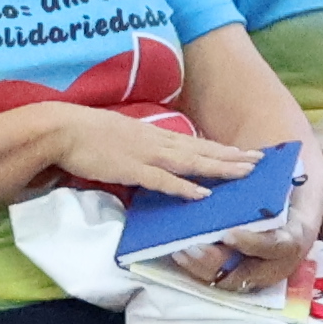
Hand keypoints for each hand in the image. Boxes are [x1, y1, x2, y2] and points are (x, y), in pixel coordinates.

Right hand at [51, 108, 253, 197]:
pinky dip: (184, 187)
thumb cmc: (84, 134)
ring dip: (219, 168)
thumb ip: (139, 147)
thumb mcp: (119, 136)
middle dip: (231, 157)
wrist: (61, 129)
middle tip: (260, 162)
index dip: (220, 148)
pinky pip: (163, 180)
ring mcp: (146, 155)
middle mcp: (156, 142)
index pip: (194, 142)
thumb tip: (150, 158)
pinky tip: (203, 194)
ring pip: (191, 162)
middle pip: (201, 150)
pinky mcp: (132, 169)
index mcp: (153, 135)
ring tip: (245, 174)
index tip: (243, 152)